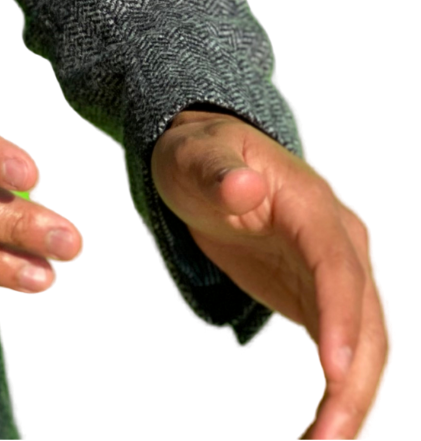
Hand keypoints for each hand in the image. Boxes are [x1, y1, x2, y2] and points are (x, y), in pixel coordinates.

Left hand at [151, 109, 393, 438]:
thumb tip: (243, 185)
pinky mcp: (329, 307)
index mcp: (314, 206)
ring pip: (370, 353)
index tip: (335, 372)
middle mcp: (345, 245)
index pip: (338, 267)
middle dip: (353, 387)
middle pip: (368, 323)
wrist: (217, 162)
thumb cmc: (201, 155)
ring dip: (354, 409)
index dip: (341, 318)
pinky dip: (340, 404)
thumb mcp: (193, 155)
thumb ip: (215, 171)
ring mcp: (345, 279)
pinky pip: (347, 363)